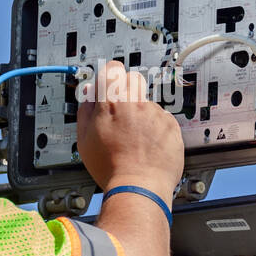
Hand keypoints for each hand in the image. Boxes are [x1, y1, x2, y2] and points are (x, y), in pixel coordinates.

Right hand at [75, 60, 183, 199]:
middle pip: (133, 78)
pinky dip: (156, 128)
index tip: (108, 85)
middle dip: (126, 89)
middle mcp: (136, 103)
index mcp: (111, 102)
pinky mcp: (171, 126)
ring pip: (148, 102)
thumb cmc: (110, 167)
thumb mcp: (85, 137)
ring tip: (135, 138)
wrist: (138, 186)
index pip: (112, 68)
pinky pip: (162, 119)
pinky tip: (147, 145)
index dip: (109, 76)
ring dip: (142, 113)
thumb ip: (86, 109)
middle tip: (121, 111)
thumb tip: (90, 93)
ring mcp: (156, 113)